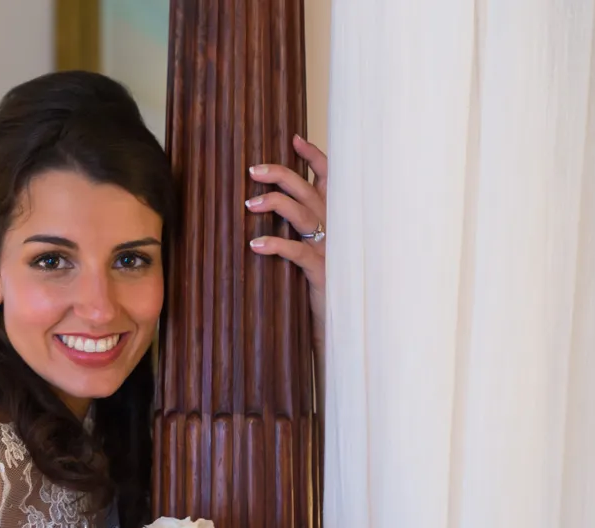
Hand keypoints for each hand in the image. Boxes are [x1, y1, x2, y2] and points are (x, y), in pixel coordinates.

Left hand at [246, 134, 327, 348]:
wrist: (345, 322)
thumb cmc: (325, 283)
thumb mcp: (315, 251)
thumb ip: (301, 228)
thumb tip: (270, 206)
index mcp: (335, 218)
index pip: (329, 179)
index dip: (314, 157)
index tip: (294, 139)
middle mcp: (336, 228)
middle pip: (308, 191)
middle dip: (281, 175)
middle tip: (253, 171)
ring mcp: (330, 248)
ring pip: (302, 215)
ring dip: (274, 204)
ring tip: (249, 204)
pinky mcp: (322, 271)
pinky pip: (297, 252)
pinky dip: (275, 245)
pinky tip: (255, 244)